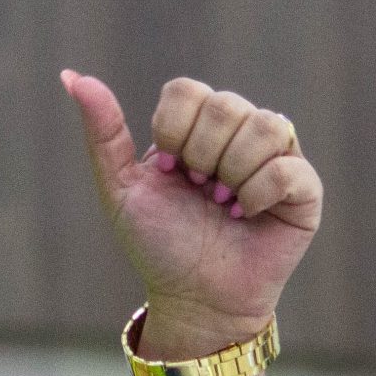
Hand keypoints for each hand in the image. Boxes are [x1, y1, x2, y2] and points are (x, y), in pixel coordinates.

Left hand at [60, 70, 319, 355]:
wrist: (194, 299)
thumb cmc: (160, 246)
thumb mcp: (121, 189)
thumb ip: (103, 132)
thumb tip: (71, 76)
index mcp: (197, 127)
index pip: (187, 91)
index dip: (172, 130)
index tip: (168, 170)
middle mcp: (239, 134)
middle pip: (225, 104)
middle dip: (200, 156)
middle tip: (198, 191)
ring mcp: (276, 157)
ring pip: (264, 125)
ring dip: (232, 172)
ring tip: (224, 204)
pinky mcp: (304, 190)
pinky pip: (289, 167)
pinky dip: (260, 192)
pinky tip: (247, 215)